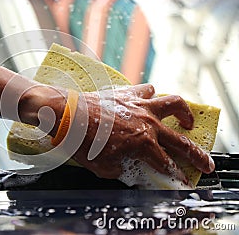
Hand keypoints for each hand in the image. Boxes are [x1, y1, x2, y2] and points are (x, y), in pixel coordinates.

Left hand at [63, 84, 214, 182]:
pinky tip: (149, 99)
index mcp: (143, 145)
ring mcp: (140, 106)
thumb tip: (129, 169)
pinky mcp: (128, 94)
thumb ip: (122, 170)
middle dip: (196, 154)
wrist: (67, 115)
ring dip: (184, 113)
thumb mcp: (103, 167)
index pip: (167, 165)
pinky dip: (151, 95)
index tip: (183, 181)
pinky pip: (146, 90)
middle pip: (180, 141)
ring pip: (173, 104)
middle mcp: (148, 124)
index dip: (177, 176)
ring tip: (187, 120)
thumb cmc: (82, 142)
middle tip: (206, 162)